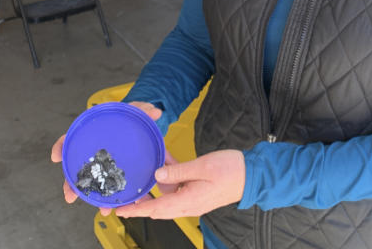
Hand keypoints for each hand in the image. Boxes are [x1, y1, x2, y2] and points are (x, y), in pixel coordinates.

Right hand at [50, 101, 163, 213]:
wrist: (142, 126)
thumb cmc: (132, 117)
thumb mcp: (137, 110)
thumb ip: (144, 110)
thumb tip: (154, 112)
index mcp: (94, 132)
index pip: (72, 138)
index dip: (61, 146)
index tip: (56, 156)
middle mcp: (95, 150)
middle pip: (77, 167)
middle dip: (72, 183)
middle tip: (70, 196)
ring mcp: (104, 163)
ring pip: (92, 181)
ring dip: (93, 196)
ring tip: (100, 208)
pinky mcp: (116, 173)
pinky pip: (110, 187)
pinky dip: (112, 199)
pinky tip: (116, 207)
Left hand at [113, 149, 245, 219]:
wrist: (252, 175)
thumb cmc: (230, 171)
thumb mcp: (202, 166)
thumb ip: (177, 171)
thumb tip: (157, 174)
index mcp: (187, 201)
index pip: (155, 209)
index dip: (135, 210)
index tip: (119, 210)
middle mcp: (188, 204)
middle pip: (157, 207)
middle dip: (141, 201)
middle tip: (125, 192)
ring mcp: (192, 199)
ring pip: (166, 196)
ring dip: (157, 184)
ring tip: (149, 167)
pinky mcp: (197, 192)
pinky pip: (178, 188)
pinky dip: (170, 177)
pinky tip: (167, 161)